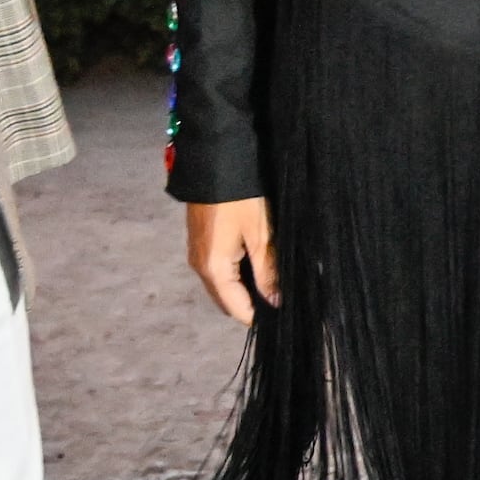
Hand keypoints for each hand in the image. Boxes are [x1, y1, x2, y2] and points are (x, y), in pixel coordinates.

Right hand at [184, 197, 278, 327]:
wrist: (215, 162)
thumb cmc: (241, 198)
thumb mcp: (261, 236)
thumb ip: (268, 273)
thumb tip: (275, 302)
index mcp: (214, 270)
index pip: (237, 309)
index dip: (259, 316)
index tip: (282, 315)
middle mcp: (200, 267)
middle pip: (227, 301)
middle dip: (252, 304)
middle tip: (280, 296)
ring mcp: (198, 255)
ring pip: (223, 286)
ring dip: (244, 288)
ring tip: (272, 281)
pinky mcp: (200, 243)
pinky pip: (219, 270)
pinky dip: (236, 274)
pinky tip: (257, 264)